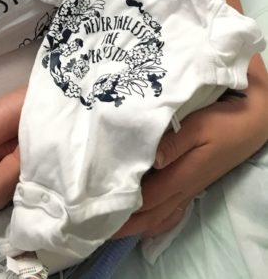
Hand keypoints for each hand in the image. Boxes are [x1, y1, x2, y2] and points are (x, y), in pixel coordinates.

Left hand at [114, 78, 267, 237]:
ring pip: (159, 214)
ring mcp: (190, 187)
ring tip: (113, 225)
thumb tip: (152, 159)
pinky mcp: (193, 182)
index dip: (122, 209)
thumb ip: (174, 142)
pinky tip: (145, 221)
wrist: (251, 124)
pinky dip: (155, 218)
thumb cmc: (223, 122)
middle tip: (97, 225)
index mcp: (181, 175)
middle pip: (149, 214)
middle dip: (125, 223)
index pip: (146, 199)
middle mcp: (183, 187)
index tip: (98, 213)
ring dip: (137, 221)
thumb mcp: (198, 125)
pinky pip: (171, 210)